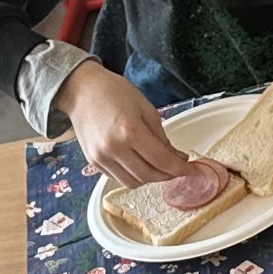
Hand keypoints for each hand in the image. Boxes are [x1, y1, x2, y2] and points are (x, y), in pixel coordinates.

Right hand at [61, 65, 199, 187]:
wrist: (81, 90)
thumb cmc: (114, 92)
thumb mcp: (146, 108)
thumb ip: (161, 136)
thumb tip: (175, 158)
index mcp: (131, 131)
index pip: (162, 161)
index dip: (180, 168)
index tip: (191, 169)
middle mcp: (114, 148)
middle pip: (149, 175)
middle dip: (168, 175)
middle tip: (177, 167)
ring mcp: (101, 157)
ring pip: (133, 182)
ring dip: (150, 178)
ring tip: (157, 166)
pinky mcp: (93, 162)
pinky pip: (118, 178)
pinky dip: (132, 175)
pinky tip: (139, 164)